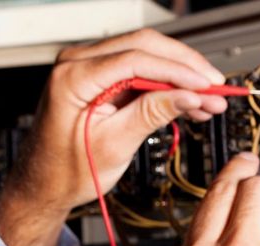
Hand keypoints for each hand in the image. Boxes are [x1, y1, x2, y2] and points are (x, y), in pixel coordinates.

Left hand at [0, 30, 227, 245]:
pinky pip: (138, 70)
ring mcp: (86, 67)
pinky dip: (165, 84)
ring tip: (208, 100)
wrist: (44, 185)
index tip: (206, 85)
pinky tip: (189, 100)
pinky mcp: (98, 78)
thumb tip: (190, 95)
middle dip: (185, 66)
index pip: (135, 59)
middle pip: (144, 46)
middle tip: (215, 87)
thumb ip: (152, 114)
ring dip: (179, 75)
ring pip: (145, 54)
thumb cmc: (65, 171)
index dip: (178, 71)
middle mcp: (76, 63)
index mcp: (72, 77)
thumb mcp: (114, 145)